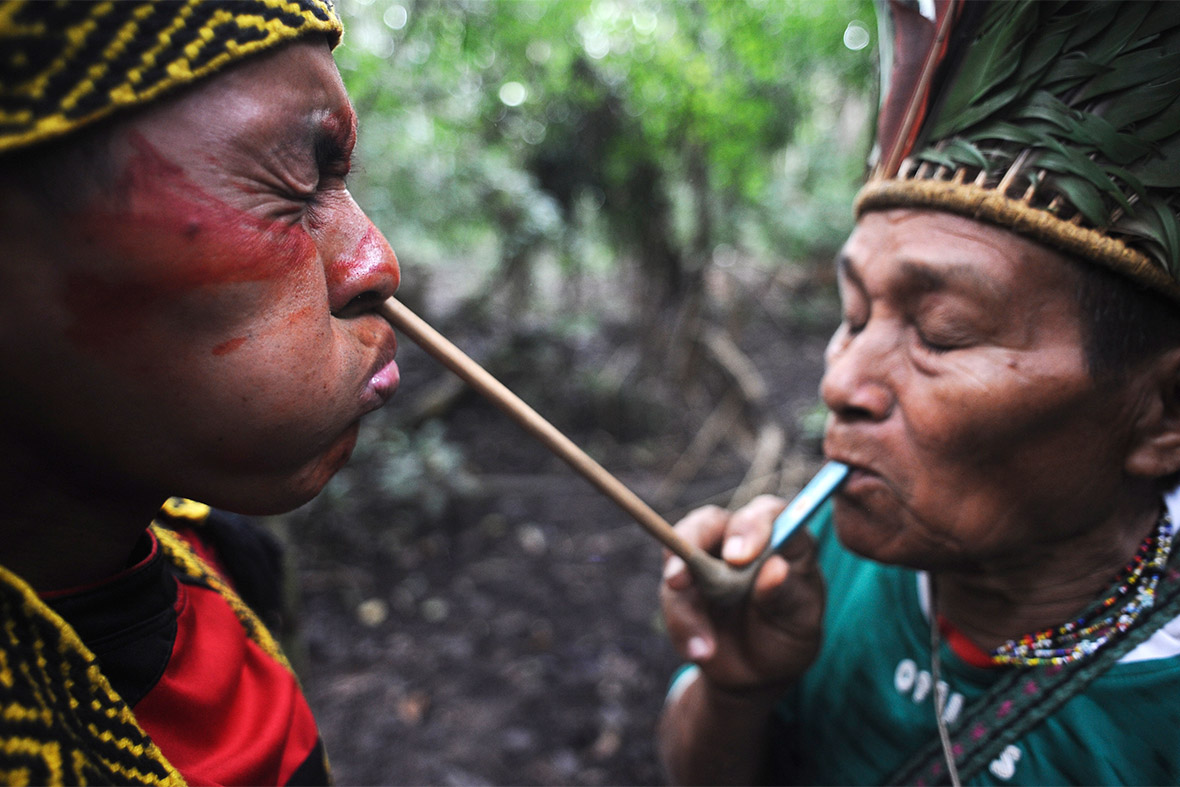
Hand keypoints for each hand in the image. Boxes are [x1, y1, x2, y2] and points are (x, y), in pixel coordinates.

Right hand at [660, 495, 824, 694]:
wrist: (760, 671)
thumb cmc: (790, 631)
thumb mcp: (800, 619)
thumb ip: (788, 594)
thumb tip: (774, 568)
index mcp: (780, 537)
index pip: (766, 514)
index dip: (750, 527)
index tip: (737, 558)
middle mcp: (738, 540)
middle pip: (708, 522)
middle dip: (690, 543)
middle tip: (680, 581)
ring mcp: (705, 560)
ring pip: (678, 561)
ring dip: (682, 605)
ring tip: (704, 649)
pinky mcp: (683, 586)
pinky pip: (671, 599)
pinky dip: (681, 626)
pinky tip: (699, 651)